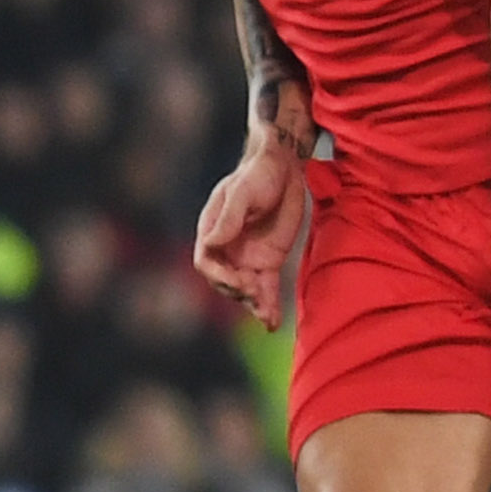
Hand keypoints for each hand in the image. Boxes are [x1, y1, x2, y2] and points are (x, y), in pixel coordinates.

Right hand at [194, 135, 308, 328]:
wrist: (284, 168)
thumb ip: (230, 218)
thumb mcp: (243, 192)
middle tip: (256, 292)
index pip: (207, 263)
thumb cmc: (258, 175)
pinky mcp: (269, 261)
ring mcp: (247, 257)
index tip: (239, 281)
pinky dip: (269, 304)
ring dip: (254, 305)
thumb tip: (211, 243)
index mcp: (212, 231)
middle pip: (224, 281)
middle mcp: (226, 249)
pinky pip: (267, 287)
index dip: (220, 276)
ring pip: (246, 289)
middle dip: (238, 291)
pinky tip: (273, 323)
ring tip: (268, 318)